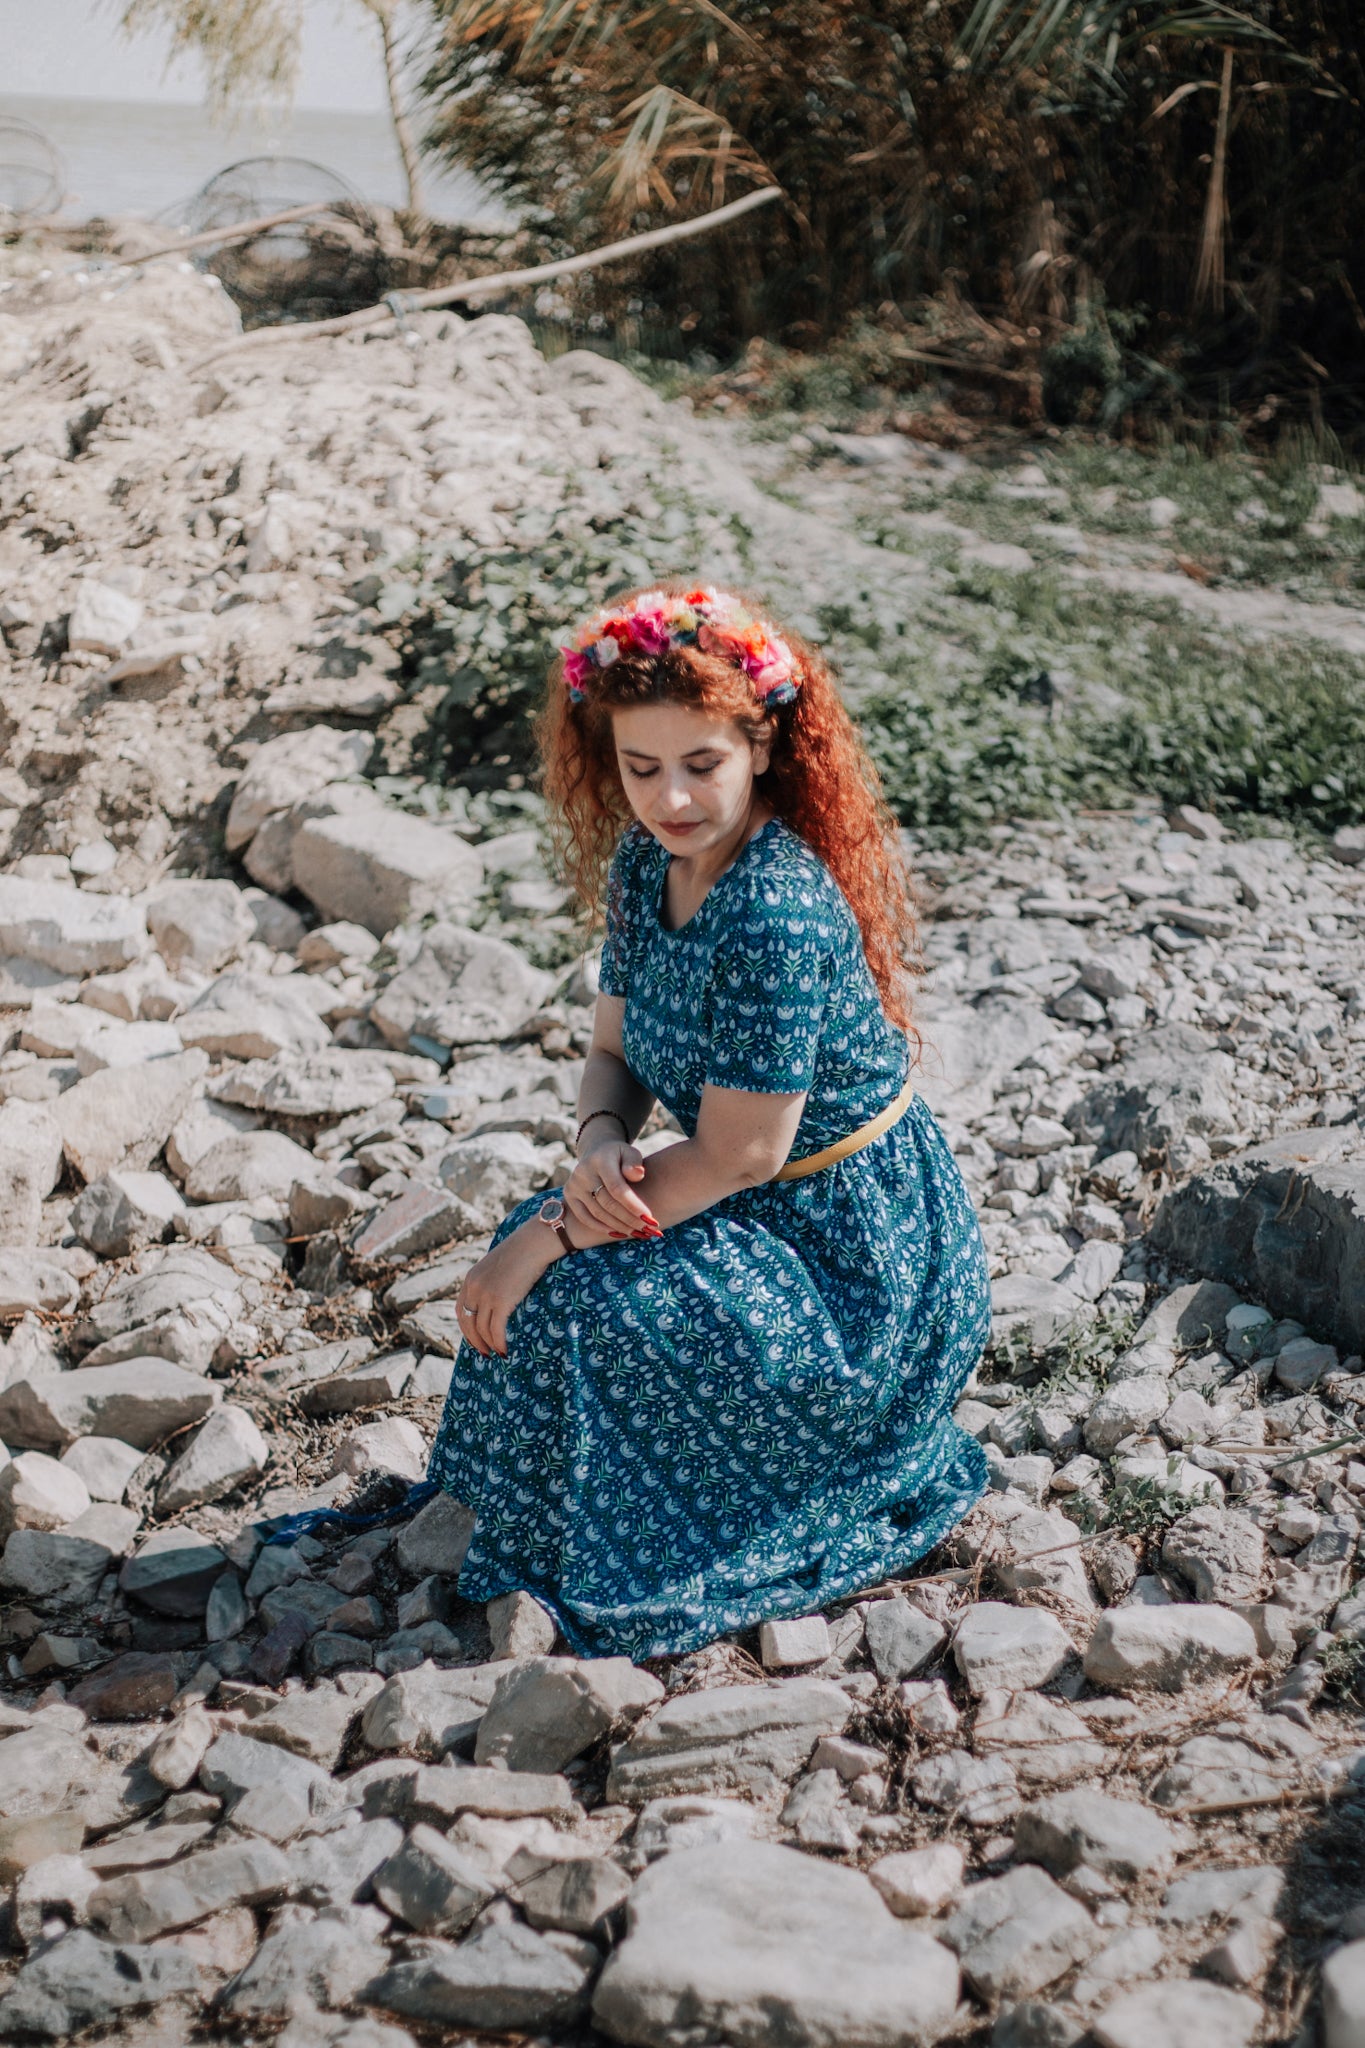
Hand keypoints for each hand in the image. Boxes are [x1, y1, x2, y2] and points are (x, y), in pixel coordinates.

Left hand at [454, 1221, 556, 1356]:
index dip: (466, 1327)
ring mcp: (486, 1295)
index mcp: (471, 1278)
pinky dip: (499, 1343)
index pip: (461, 1309)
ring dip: (488, 1345)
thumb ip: (492, 1280)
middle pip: (467, 1322)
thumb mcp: (499, 1265)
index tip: (475, 1338)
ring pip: (481, 1329)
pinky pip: (496, 1329)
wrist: (534, 1242)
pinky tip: (505, 1350)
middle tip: (484, 1353)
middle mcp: (473, 1287)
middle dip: (474, 1341)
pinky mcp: (501, 1301)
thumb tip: (498, 1296)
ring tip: (497, 1354)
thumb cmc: (523, 1251)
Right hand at [565, 1139, 660, 1238]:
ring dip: (619, 1226)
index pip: (617, 1187)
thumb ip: (634, 1162)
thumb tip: (637, 1174)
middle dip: (629, 1219)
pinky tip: (620, 1233)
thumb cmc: (620, 1157)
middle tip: (648, 1229)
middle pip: (608, 1203)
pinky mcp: (568, 1195)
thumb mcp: (630, 1153)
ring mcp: (573, 1185)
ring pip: (598, 1213)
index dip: (632, 1205)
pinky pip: (585, 1218)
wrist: (596, 1154)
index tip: (649, 1218)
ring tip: (638, 1233)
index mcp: (600, 1160)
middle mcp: (583, 1172)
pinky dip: (602, 1228)